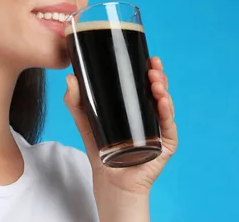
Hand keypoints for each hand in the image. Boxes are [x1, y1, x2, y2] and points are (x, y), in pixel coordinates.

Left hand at [64, 56, 177, 196]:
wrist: (109, 180)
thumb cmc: (101, 150)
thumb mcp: (86, 122)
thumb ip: (76, 102)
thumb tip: (70, 78)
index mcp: (137, 106)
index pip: (145, 83)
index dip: (149, 69)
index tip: (149, 57)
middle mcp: (151, 115)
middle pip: (159, 90)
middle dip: (158, 76)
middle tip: (152, 67)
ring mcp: (160, 129)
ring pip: (165, 105)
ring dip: (163, 91)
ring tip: (156, 83)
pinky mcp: (165, 145)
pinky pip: (168, 126)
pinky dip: (166, 113)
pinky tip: (162, 102)